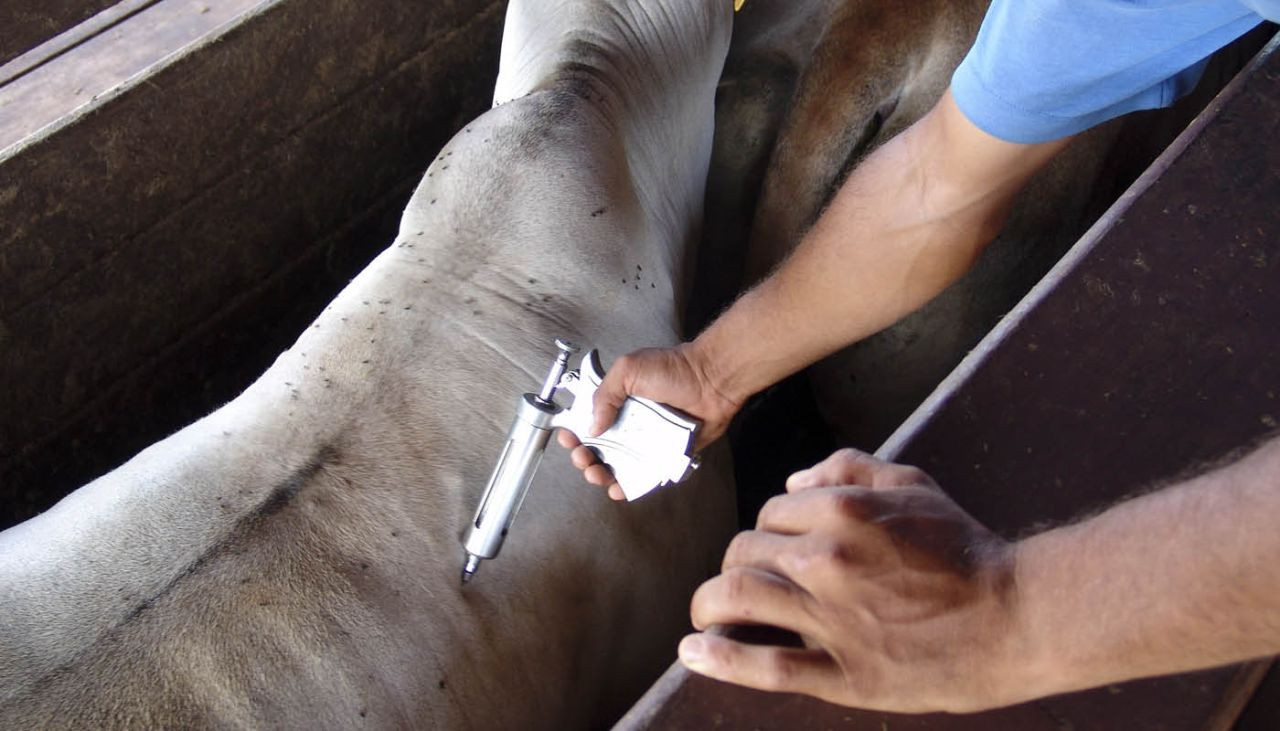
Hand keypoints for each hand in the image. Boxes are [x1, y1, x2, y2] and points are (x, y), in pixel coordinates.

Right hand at [556, 343, 741, 498]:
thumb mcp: (629, 369)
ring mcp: (644, 441)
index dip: (573, 432)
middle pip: (596, 448)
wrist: (711, 381)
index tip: (568, 438)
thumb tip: (592, 426)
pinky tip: (618, 488)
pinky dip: (627, 485)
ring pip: (615, 465)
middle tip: (582, 458)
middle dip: (582, 457)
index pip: (586, 420)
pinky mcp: (662, 456)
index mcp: (616, 401)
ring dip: (600, 473)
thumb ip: (605, 395)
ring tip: (597, 473)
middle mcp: (627, 422)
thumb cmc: (675, 368)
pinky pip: (642, 475)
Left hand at [678, 448, 1025, 712]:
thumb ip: (849, 468)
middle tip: (733, 584)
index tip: (771, 549)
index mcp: (842, 512)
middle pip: (744, 553)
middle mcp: (826, 559)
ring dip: (708, 605)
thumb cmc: (964, 550)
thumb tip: (794, 479)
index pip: (769, 513)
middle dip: (731, 565)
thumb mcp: (912, 485)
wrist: (1015, 616)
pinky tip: (694, 652)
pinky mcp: (844, 674)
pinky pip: (767, 666)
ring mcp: (832, 618)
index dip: (765, 530)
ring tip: (703, 616)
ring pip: (739, 598)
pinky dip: (721, 659)